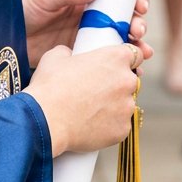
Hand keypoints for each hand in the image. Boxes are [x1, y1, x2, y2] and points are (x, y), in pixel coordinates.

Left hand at [22, 0, 151, 67]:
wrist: (1, 33)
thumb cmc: (21, 7)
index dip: (133, 0)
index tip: (141, 6)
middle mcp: (89, 17)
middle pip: (123, 21)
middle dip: (137, 26)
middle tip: (139, 33)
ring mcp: (86, 38)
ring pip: (118, 43)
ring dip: (134, 48)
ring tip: (142, 54)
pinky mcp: (80, 58)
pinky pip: (104, 62)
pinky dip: (119, 66)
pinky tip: (132, 72)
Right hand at [25, 42, 143, 157]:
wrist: (46, 119)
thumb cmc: (50, 85)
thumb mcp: (56, 56)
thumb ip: (69, 52)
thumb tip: (69, 55)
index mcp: (115, 58)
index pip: (136, 53)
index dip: (126, 58)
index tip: (116, 64)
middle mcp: (127, 81)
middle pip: (130, 80)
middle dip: (117, 83)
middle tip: (96, 88)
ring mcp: (127, 107)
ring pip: (125, 104)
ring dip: (113, 104)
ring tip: (89, 108)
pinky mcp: (123, 130)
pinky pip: (120, 124)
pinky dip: (109, 123)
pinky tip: (90, 123)